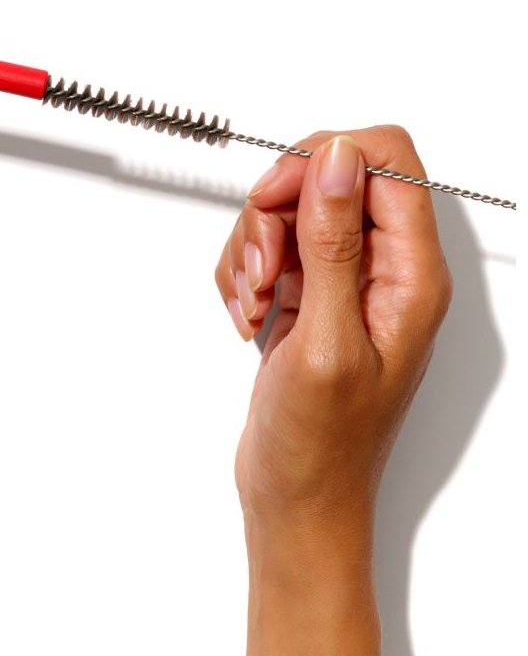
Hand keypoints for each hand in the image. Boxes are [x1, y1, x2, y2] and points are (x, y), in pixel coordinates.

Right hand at [215, 126, 452, 522]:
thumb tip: (336, 160)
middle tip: (263, 270)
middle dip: (275, 213)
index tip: (277, 197)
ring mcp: (343, 281)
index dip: (324, 160)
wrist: (296, 495)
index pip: (386, 159)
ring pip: (288, 211)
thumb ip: (333, 244)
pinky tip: (248, 316)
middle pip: (326, 178)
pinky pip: (266, 248)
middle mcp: (383, 269)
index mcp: (411, 274)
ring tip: (253, 304)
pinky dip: (243, 274)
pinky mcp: (308, 295)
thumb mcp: (325, 340)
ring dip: (253, 249)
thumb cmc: (322, 443)